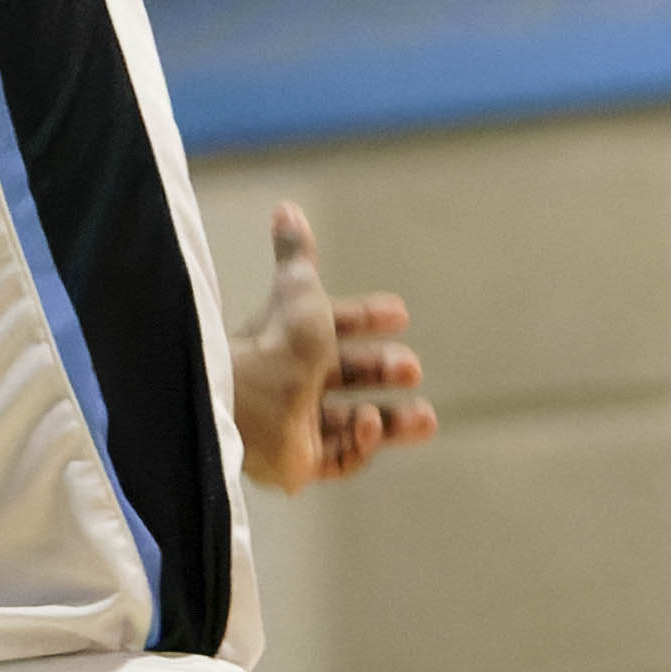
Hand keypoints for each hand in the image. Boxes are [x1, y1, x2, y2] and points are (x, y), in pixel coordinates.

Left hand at [230, 202, 434, 493]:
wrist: (244, 407)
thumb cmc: (272, 347)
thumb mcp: (298, 292)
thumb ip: (297, 254)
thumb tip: (286, 207)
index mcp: (289, 339)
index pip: (334, 326)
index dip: (366, 318)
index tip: (400, 314)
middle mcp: (292, 382)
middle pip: (349, 377)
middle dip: (385, 371)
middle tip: (412, 370)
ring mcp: (295, 426)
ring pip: (354, 424)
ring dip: (391, 420)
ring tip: (426, 419)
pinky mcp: (300, 465)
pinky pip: (341, 457)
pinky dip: (361, 441)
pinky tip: (369, 422)